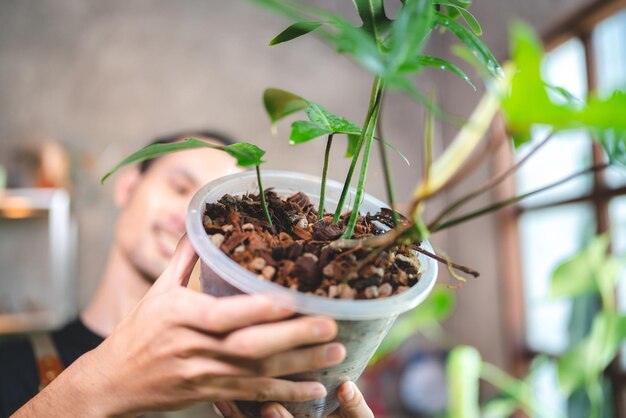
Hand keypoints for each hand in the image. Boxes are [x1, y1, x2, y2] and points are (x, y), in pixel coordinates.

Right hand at [15, 236, 345, 417]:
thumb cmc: (138, 331)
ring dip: (300, 366)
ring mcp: (205, 375)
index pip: (223, 314)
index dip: (257, 310)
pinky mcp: (212, 395)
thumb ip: (184, 258)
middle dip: (293, 339)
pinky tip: (315, 389)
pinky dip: (286, 394)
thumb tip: (200, 222)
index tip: (292, 300)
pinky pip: (253, 396)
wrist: (113, 382)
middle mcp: (194, 347)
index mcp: (180, 315)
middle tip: (331, 326)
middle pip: (249, 347)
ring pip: (258, 374)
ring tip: (337, 354)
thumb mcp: (158, 291)